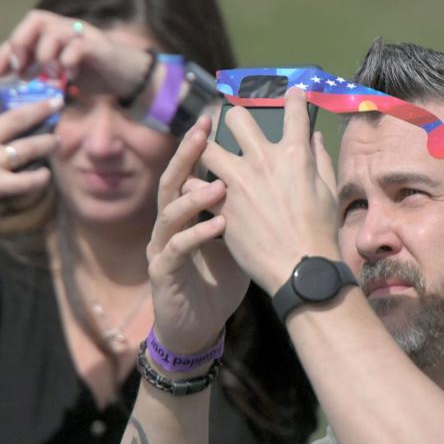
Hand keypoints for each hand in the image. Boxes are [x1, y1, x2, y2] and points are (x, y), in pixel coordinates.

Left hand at [0, 10, 151, 97]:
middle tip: (21, 69)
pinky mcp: (98, 46)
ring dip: (45, 54)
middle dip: (22, 44)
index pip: (21, 35)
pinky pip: (78, 46)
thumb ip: (42, 80)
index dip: (3, 52)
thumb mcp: (62, 79)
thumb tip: (15, 96)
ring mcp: (82, 35)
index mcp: (53, 35)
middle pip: (35, 20)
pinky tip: (69, 77)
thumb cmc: (94, 77)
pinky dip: (69, 61)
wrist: (130, 78)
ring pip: (54, 30)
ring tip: (49, 75)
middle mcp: (66, 28)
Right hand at [147, 116, 249, 353]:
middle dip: (187, 154)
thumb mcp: (238, 238)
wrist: (198, 326)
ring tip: (220, 184)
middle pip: (173, 179)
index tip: (217, 117)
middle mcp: (170, 224)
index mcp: (188, 213)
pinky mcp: (162, 272)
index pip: (191, 171)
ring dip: (195, 196)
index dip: (200, 144)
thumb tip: (281, 176)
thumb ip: (249, 207)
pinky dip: (197, 235)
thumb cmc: (218, 281)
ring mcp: (162, 247)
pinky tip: (218, 226)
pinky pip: (176, 248)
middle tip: (204, 130)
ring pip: (170, 212)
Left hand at [200, 90, 340, 293]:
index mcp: (294, 155)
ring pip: (205, 148)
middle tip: (230, 125)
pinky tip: (198, 193)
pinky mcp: (220, 206)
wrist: (300, 268)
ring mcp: (237, 183)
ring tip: (207, 158)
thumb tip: (315, 137)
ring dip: (204, 150)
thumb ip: (320, 160)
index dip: (294, 97)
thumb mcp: (328, 192)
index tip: (293, 93)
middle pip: (235, 118)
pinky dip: (194, 188)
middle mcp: (262, 161)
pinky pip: (193, 186)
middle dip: (232, 118)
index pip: (294, 111)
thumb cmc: (320, 233)